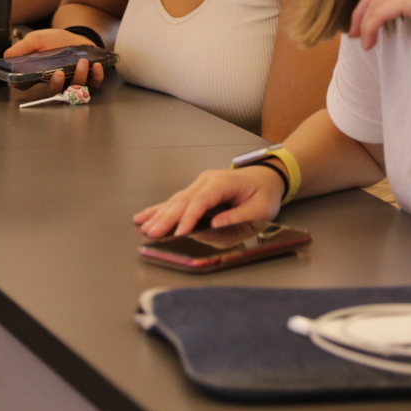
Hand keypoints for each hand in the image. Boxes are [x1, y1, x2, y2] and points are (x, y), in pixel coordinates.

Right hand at [3, 28, 106, 97]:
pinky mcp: (88, 78)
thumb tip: (7, 57)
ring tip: (82, 62)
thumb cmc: (54, 40)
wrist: (75, 35)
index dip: (22, 85)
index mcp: (37, 75)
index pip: (24, 85)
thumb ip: (23, 47)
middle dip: (56, 86)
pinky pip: (93, 84)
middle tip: (59, 73)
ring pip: (74, 89)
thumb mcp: (36, 39)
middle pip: (52, 93)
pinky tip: (96, 66)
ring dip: (79, 77)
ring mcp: (71, 82)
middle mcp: (53, 82)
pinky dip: (96, 77)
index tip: (24, 80)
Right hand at [132, 166, 282, 238]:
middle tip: (152, 233)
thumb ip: (238, 216)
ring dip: (159, 214)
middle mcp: (208, 180)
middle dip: (167, 218)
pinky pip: (176, 201)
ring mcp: (200, 184)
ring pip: (176, 200)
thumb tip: (215, 224)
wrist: (266, 178)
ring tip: (144, 227)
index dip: (189, 217)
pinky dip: (159, 209)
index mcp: (224, 182)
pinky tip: (144, 216)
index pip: (202, 200)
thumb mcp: (260, 208)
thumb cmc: (264, 193)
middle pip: (183, 200)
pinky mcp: (196, 191)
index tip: (179, 232)